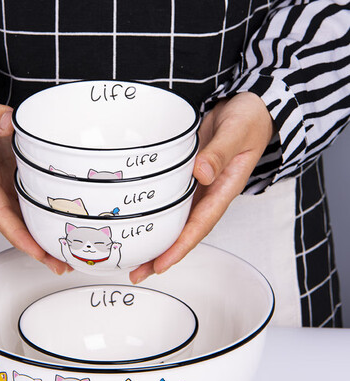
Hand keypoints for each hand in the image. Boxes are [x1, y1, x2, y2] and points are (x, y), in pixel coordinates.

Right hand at [0, 75, 69, 273]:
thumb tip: (7, 122)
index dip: (18, 235)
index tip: (38, 252)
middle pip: (16, 223)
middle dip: (37, 247)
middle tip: (63, 265)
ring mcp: (4, 179)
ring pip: (25, 214)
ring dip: (44, 235)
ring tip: (68, 254)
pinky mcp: (14, 171)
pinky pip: (30, 197)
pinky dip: (45, 212)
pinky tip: (62, 222)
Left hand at [129, 92, 274, 283]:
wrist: (248, 108)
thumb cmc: (249, 119)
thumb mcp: (237, 130)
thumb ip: (220, 152)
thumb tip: (203, 173)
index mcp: (223, 189)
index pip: (200, 225)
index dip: (180, 247)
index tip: (161, 264)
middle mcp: (209, 194)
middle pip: (183, 232)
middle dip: (161, 255)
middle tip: (137, 273)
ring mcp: (196, 188)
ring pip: (174, 221)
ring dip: (156, 241)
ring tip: (133, 259)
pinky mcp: (186, 178)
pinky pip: (169, 202)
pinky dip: (155, 216)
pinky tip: (140, 224)